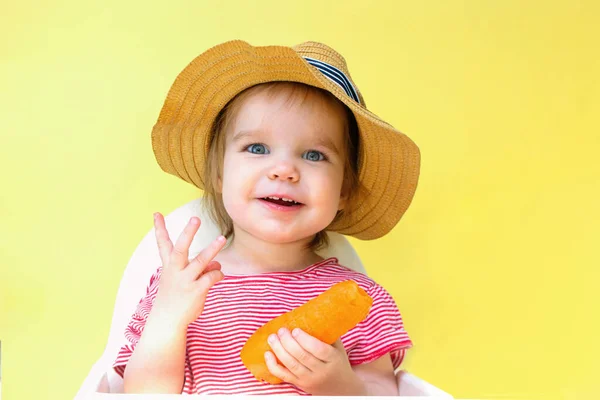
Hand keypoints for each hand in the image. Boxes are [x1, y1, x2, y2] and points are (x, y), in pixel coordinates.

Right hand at [151, 212, 226, 327]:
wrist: (166, 322)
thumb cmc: (174, 298)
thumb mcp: (182, 280)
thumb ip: (199, 268)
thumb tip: (217, 261)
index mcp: (168, 266)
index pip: (162, 244)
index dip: (160, 229)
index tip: (157, 213)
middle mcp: (175, 271)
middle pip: (181, 249)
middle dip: (188, 233)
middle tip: (195, 219)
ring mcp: (185, 281)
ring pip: (201, 261)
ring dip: (212, 249)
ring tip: (221, 238)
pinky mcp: (196, 291)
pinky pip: (212, 276)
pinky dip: (218, 273)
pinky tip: (218, 275)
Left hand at [264, 328, 364, 395]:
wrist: (341, 388)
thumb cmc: (337, 362)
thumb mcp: (338, 347)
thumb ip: (328, 332)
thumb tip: (316, 311)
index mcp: (333, 359)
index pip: (319, 350)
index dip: (305, 340)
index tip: (295, 330)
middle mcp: (321, 371)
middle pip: (302, 356)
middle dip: (288, 342)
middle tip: (281, 330)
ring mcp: (309, 379)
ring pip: (292, 365)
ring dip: (279, 350)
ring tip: (272, 338)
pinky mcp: (299, 385)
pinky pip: (284, 376)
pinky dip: (273, 366)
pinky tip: (267, 354)